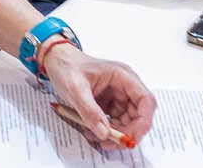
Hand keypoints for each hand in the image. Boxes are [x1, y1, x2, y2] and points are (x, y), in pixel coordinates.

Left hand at [38, 43, 156, 149]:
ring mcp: (118, 95)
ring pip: (128, 121)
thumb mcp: (75, 89)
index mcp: (122, 76)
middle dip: (127, 132)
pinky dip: (107, 130)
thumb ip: (90, 112)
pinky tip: (93, 131)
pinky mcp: (111, 103)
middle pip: (139, 115)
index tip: (132, 137)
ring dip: (116, 133)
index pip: (145, 100)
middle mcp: (125, 86)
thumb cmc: (67, 67)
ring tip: (96, 136)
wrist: (57, 61)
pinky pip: (116, 122)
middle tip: (110, 142)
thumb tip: (104, 133)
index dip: (143, 121)